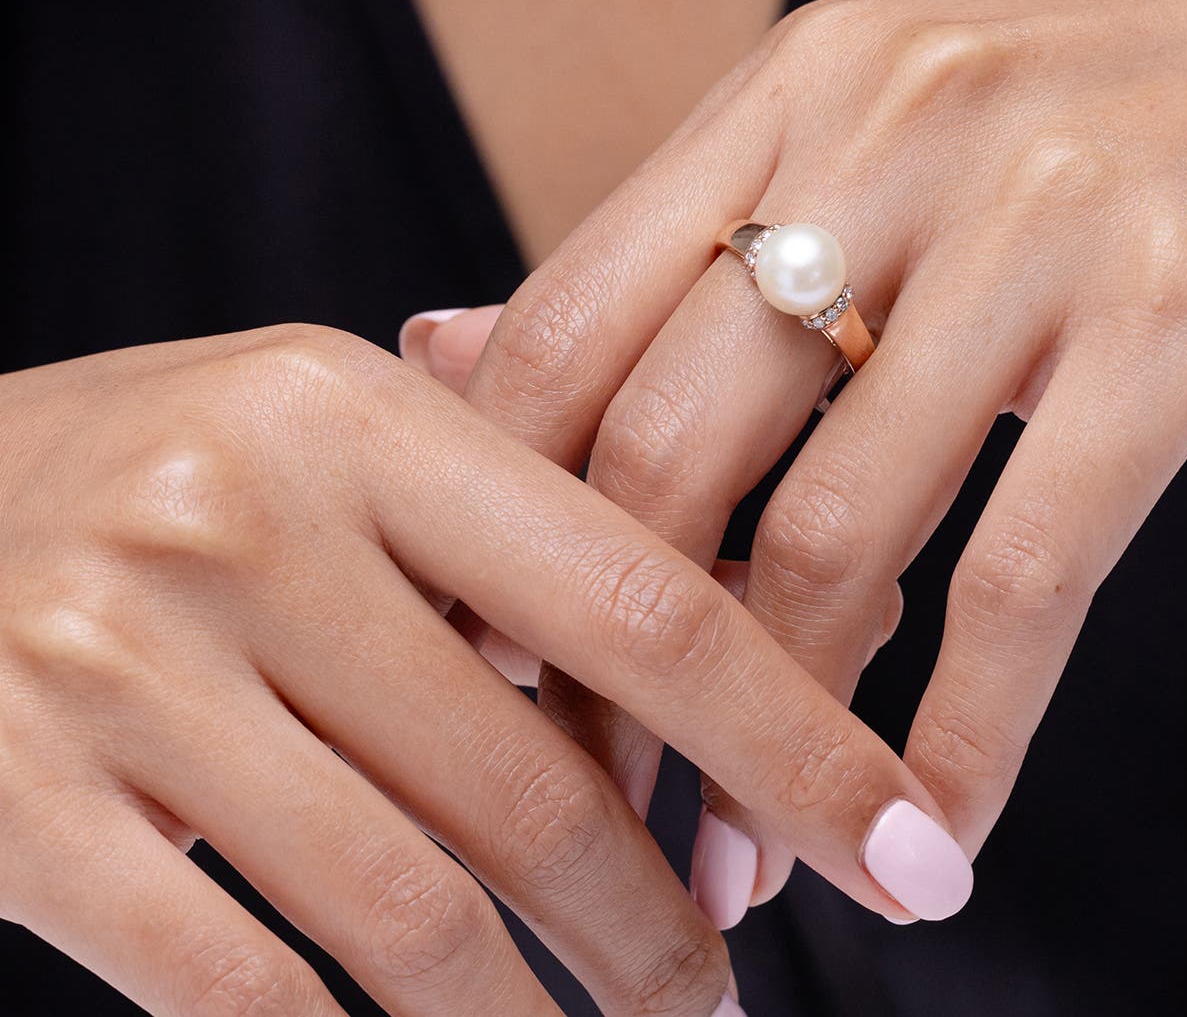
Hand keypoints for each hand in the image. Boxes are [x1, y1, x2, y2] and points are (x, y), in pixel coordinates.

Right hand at [0, 326, 970, 1015]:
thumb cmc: (147, 466)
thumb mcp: (317, 428)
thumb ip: (496, 496)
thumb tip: (722, 603)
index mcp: (355, 410)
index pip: (634, 590)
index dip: (795, 736)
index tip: (917, 853)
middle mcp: (246, 519)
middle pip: (527, 778)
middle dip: (662, 923)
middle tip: (731, 994)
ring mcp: (121, 665)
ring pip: (405, 909)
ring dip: (543, 1016)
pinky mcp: (16, 806)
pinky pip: (238, 992)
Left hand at [450, 0, 1186, 924]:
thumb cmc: (1139, 116)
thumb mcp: (896, 137)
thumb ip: (691, 246)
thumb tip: (449, 343)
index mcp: (802, 77)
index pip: (565, 323)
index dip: (497, 515)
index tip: (495, 661)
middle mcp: (896, 125)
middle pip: (662, 447)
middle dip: (612, 665)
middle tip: (602, 796)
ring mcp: (1042, 212)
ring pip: (829, 534)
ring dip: (774, 738)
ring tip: (755, 853)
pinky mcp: (1186, 313)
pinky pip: (1025, 576)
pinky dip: (962, 739)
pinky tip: (933, 833)